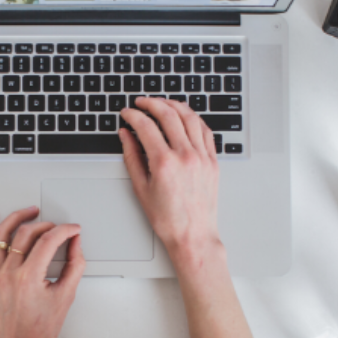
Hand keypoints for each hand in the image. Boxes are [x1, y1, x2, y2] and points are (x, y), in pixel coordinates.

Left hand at [0, 206, 85, 337]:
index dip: (64, 230)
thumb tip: (75, 243)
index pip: (48, 241)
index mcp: (29, 278)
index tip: (73, 229)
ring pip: (1, 234)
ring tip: (30, 211)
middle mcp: (9, 273)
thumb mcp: (66, 295)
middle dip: (46, 225)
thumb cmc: (41, 328)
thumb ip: (75, 265)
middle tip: (58, 228)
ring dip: (17, 218)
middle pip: (26, 233)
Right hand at [118, 97, 221, 259]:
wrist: (192, 235)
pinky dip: (193, 119)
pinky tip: (184, 117)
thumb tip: (125, 135)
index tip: (127, 113)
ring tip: (162, 103)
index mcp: (164, 163)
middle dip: (151, 103)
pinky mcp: (213, 161)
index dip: (133, 115)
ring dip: (174, 105)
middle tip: (141, 102)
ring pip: (190, 117)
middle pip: (168, 114)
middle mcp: (185, 156)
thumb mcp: (141, 187)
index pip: (146, 126)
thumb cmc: (167, 218)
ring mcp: (202, 157)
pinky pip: (205, 130)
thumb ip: (132, 156)